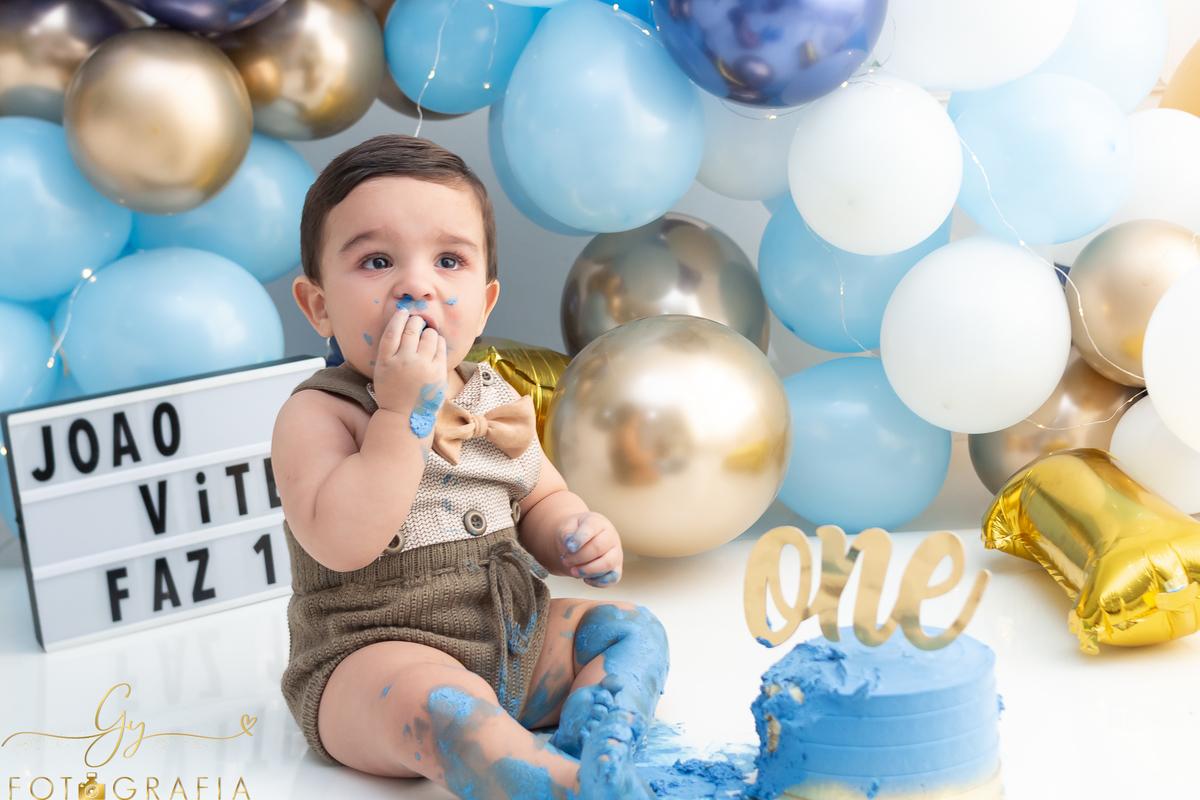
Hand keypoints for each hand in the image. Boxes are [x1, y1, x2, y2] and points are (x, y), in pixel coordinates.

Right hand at [372, 308, 446, 427]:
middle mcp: (404, 361)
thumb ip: (391, 351)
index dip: (398, 318)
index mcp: (386, 360)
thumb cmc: (393, 393)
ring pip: (429, 335)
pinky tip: (436, 343)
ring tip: (427, 335)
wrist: (405, 418)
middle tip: (418, 322)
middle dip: (416, 321)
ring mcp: (422, 366)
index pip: (392, 331)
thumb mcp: (383, 371)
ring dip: (429, 331)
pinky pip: (440, 347)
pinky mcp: (437, 372)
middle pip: (411, 329)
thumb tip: (404, 326)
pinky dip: (439, 341)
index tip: (403, 312)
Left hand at [557, 512, 621, 586]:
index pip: (592, 527)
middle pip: (598, 548)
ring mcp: (616, 552)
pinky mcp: (617, 568)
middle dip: (579, 557)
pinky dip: (598, 582)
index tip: (569, 547)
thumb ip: (566, 532)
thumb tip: (569, 542)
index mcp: (598, 522)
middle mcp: (611, 536)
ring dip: (588, 571)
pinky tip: (586, 579)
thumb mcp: (567, 526)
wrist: (582, 540)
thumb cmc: (575, 532)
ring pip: (607, 564)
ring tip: (574, 571)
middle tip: (566, 560)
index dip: (579, 539)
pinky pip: (613, 578)